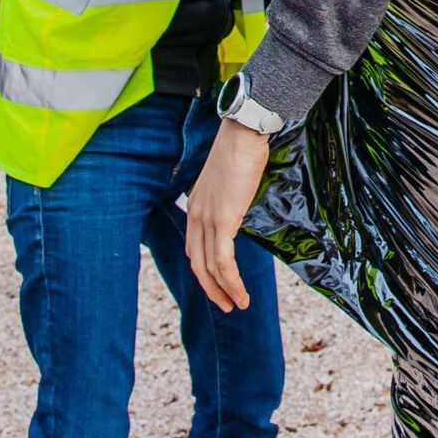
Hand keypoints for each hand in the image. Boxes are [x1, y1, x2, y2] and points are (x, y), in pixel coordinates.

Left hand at [183, 120, 271, 311]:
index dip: (204, 270)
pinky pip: (223, 261)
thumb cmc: (242, 149)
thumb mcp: (231, 179)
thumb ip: (230, 197)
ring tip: (238, 305)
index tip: (219, 284)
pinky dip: (231, 281)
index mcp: (196, 206)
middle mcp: (196, 215)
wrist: (243, 133)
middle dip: (211, 289)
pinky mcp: (223, 221)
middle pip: (197, 263)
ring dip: (224, 291)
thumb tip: (241, 205)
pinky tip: (241, 293)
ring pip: (210, 267)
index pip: (194, 247)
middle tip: (227, 305)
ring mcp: (207, 219)